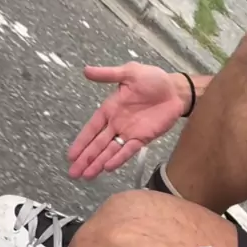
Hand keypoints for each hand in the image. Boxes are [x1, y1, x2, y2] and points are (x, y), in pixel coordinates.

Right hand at [67, 63, 185, 179]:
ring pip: (110, 151)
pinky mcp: (143, 138)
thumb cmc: (153, 79)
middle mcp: (117, 123)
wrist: (176, 89)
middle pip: (97, 144)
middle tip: (73, 173)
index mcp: (110, 109)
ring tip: (86, 176)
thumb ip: (108, 74)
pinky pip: (128, 150)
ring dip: (98, 163)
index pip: (91, 128)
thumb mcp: (129, 72)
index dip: (81, 142)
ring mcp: (129, 132)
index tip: (71, 155)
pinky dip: (118, 159)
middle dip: (85, 158)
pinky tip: (107, 168)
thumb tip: (86, 70)